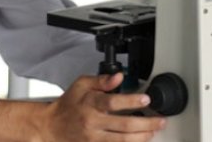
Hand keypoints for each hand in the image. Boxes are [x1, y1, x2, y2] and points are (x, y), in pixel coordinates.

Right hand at [40, 73, 165, 141]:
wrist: (52, 126)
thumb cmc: (67, 104)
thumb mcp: (81, 85)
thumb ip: (101, 80)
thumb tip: (119, 76)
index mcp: (90, 103)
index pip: (113, 102)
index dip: (131, 100)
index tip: (146, 98)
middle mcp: (93, 122)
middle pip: (124, 125)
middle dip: (146, 123)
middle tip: (160, 120)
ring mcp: (94, 138)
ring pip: (123, 140)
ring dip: (142, 137)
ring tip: (154, 131)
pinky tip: (140, 141)